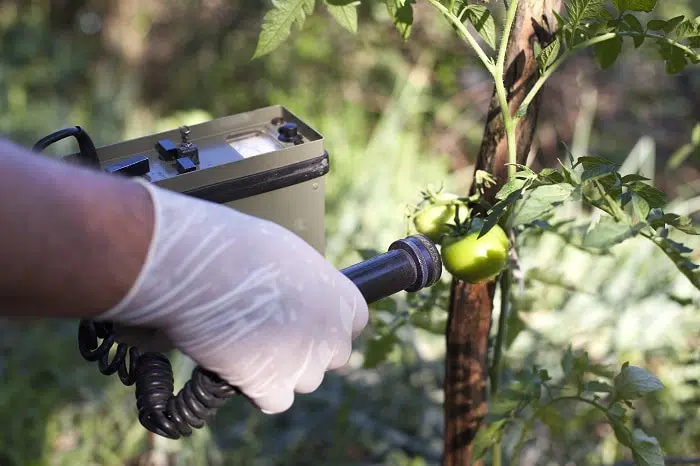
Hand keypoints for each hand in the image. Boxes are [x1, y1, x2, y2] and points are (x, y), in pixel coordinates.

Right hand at [98, 180, 368, 413]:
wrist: (209, 270)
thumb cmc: (244, 249)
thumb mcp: (293, 257)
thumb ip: (308, 285)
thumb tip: (299, 295)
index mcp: (345, 300)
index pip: (354, 323)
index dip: (327, 322)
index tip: (306, 317)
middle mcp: (334, 336)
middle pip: (333, 356)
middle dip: (310, 348)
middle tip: (275, 331)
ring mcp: (307, 366)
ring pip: (304, 379)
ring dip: (283, 369)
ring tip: (247, 340)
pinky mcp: (273, 388)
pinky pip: (275, 400)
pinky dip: (259, 388)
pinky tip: (239, 363)